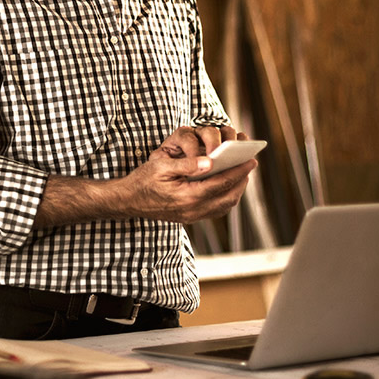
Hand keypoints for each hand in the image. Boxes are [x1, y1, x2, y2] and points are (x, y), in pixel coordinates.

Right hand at [122, 129, 256, 222]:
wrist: (128, 201)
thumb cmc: (143, 180)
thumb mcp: (162, 166)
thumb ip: (187, 165)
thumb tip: (210, 162)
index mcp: (187, 197)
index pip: (221, 184)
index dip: (238, 171)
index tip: (251, 160)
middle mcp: (192, 210)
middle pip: (228, 197)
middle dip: (242, 180)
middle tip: (250, 164)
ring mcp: (192, 217)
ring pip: (224, 206)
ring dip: (236, 190)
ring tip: (242, 173)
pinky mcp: (190, 218)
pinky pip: (216, 210)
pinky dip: (226, 197)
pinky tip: (227, 184)